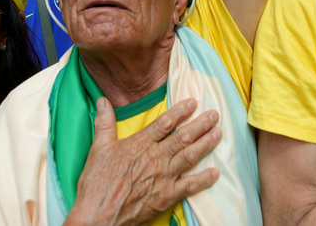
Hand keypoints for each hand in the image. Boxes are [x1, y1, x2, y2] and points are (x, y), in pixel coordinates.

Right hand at [67, 98, 220, 225]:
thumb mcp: (98, 148)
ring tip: (218, 134)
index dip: (180, 111)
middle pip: (182, 137)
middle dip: (200, 124)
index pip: (164, 123)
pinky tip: (215, 173)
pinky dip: (204, 179)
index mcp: (139, 144)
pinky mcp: (166, 196)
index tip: (193, 102)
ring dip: (205, 144)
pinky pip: (189, 186)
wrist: (98, 215)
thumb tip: (103, 101)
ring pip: (189, 156)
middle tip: (214, 114)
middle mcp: (155, 158)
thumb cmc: (96, 183)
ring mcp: (162, 177)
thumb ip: (104, 123)